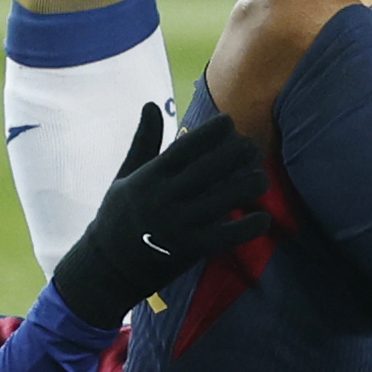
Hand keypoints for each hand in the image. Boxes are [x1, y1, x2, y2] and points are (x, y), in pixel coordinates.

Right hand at [49, 107, 271, 324]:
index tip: (229, 121)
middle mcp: (164, 198)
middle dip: (236, 154)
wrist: (108, 267)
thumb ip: (144, 141)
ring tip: (262, 177)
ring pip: (222, 200)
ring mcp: (178, 225)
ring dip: (247, 186)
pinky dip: (247, 228)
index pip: (184, 148)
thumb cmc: (118, 216)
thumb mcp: (126, 175)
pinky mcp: (189, 250)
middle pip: (208, 169)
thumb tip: (151, 103)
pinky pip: (225, 237)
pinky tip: (263, 219)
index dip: (210, 132)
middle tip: (254, 146)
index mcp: (150, 177)